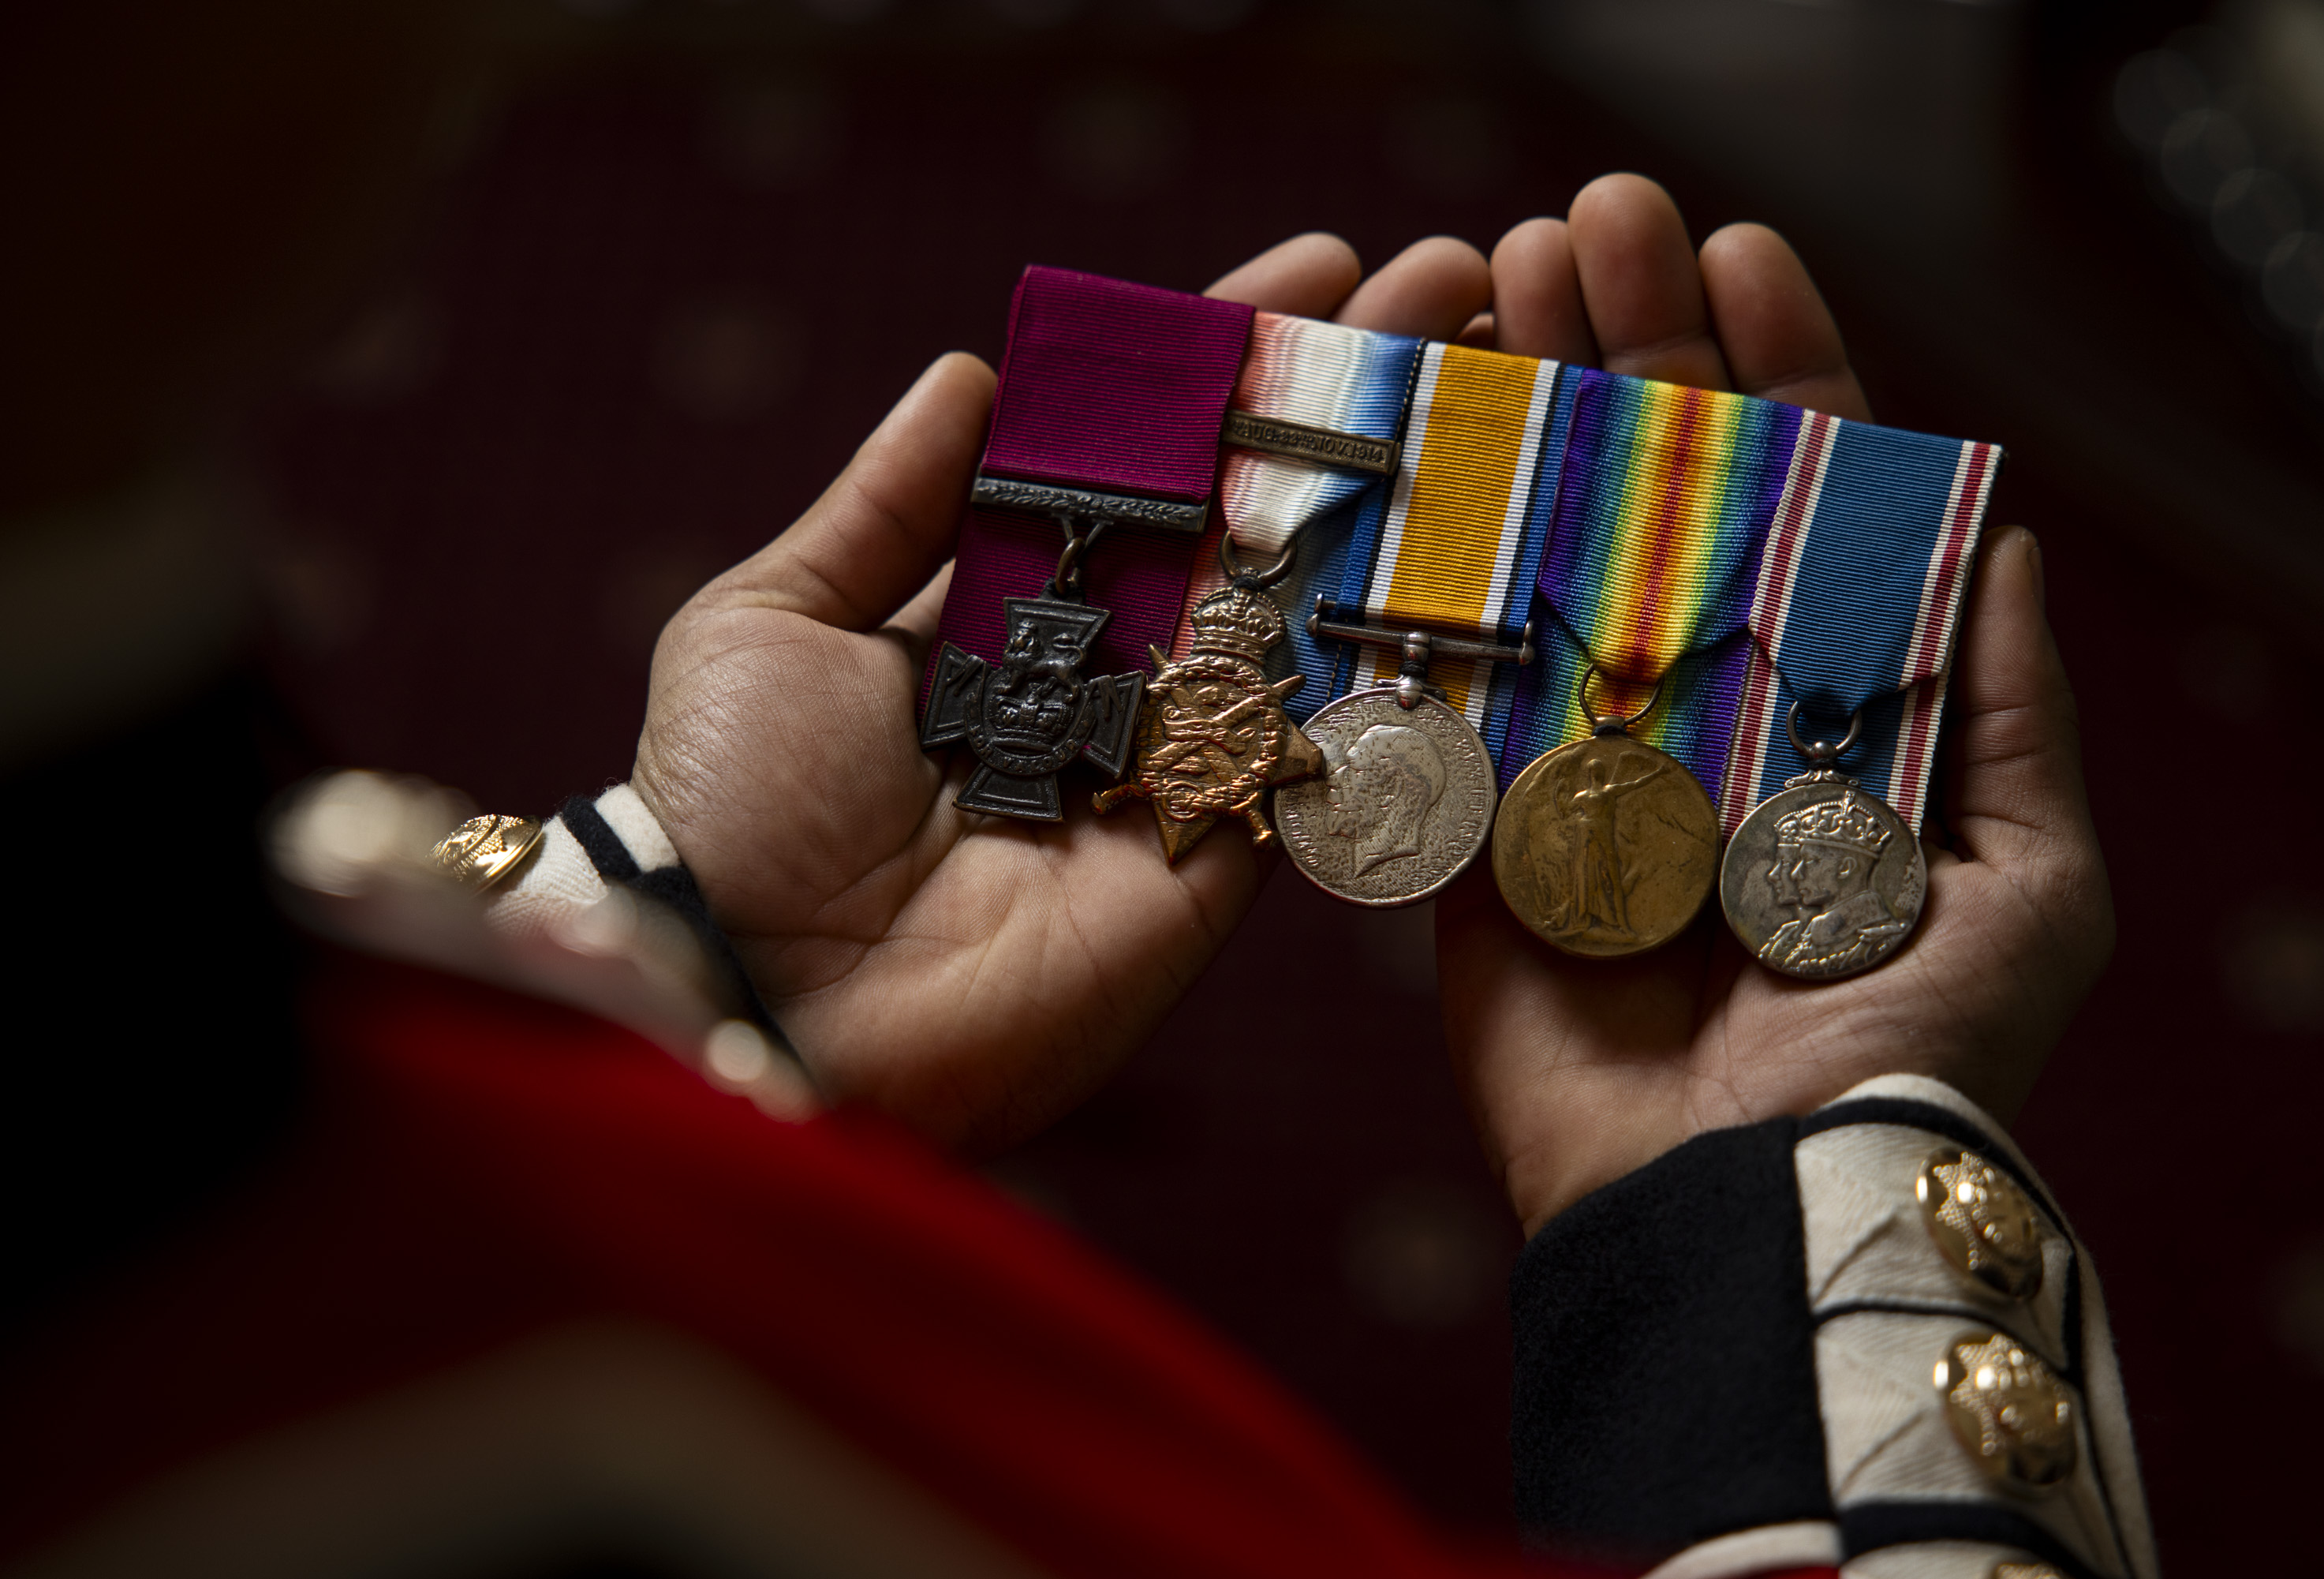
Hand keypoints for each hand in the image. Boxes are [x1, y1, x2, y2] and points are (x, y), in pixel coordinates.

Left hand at [633, 233, 1495, 1155]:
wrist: (752, 994)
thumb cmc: (729, 803)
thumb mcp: (777, 616)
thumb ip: (887, 503)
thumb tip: (973, 368)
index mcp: (1004, 606)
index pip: (1140, 458)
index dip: (1224, 360)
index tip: (1317, 264)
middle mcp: (1106, 675)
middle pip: (1249, 516)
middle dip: (1352, 403)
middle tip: (1457, 287)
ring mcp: (1176, 763)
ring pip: (1309, 608)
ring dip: (1407, 497)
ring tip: (1503, 373)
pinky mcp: (1222, 856)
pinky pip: (1322, 740)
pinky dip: (1396, 646)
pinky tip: (1480, 535)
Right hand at [1438, 176, 2114, 1234]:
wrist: (1745, 1208)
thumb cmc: (1911, 1049)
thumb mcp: (2030, 879)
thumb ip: (2010, 714)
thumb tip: (2008, 536)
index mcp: (1833, 710)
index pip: (1806, 507)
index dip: (1777, 376)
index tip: (1736, 256)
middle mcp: (1702, 716)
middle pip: (1659, 503)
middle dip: (1627, 356)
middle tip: (1577, 227)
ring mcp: (1577, 768)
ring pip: (1542, 561)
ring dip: (1518, 422)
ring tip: (1485, 289)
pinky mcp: (1472, 837)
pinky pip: (1439, 693)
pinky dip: (1416, 579)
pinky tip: (1402, 453)